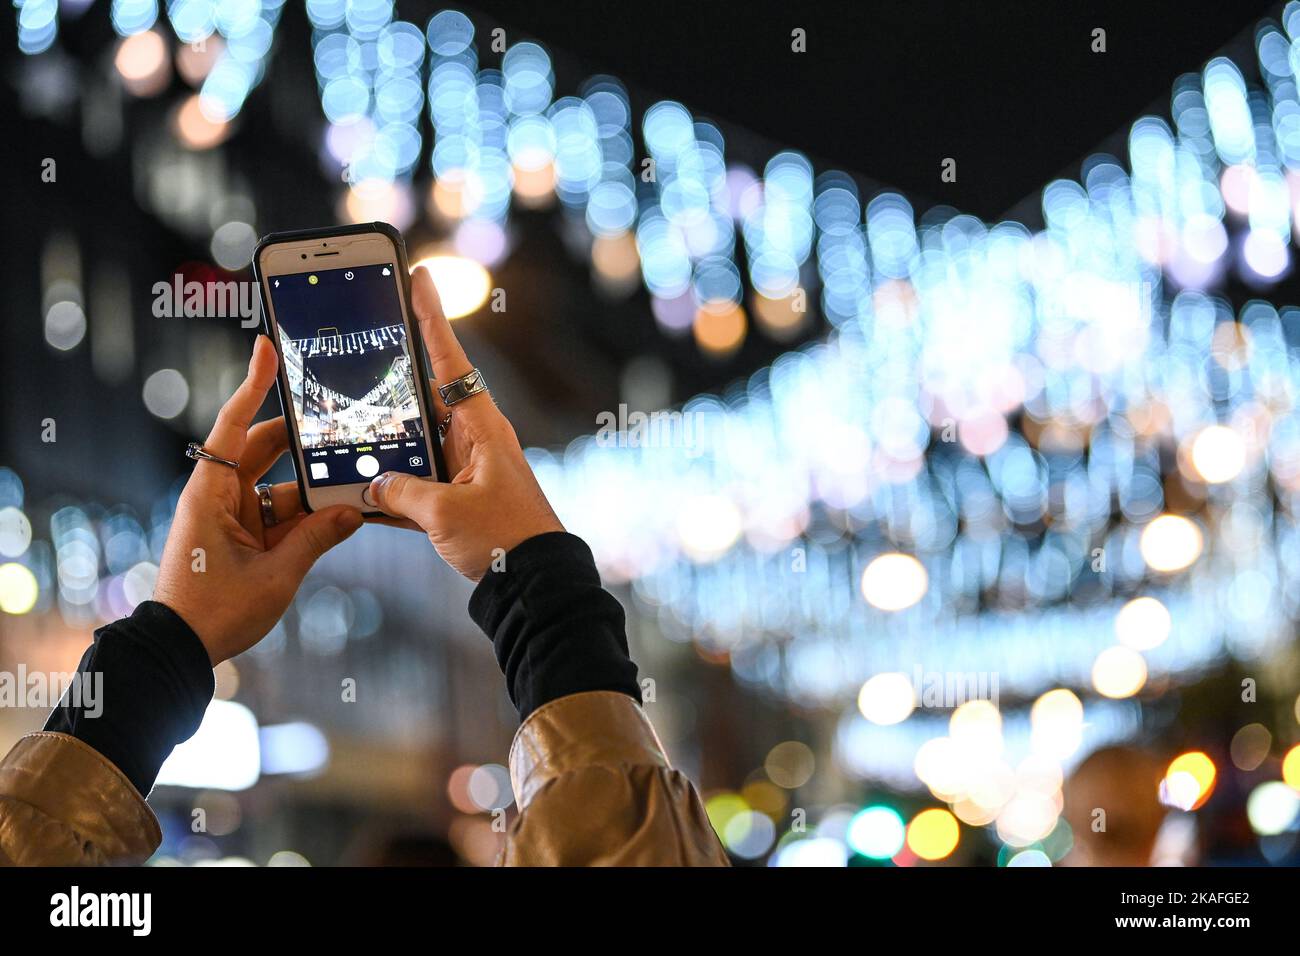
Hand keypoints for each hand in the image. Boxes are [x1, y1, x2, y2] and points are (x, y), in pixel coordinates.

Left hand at [153, 336, 363, 664]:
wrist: (180, 652)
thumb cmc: (214, 612)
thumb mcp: (276, 575)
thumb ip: (318, 538)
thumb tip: (353, 510)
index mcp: (211, 493)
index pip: (234, 426)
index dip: (253, 386)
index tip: (267, 349)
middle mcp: (219, 497)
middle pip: (263, 450)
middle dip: (302, 438)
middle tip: (338, 418)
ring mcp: (231, 518)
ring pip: (279, 486)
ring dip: (313, 486)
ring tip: (355, 477)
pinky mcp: (243, 539)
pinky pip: (281, 515)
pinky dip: (309, 515)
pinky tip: (344, 513)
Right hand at [366, 266, 563, 580]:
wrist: (533, 585)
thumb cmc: (505, 540)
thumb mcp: (445, 513)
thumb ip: (401, 492)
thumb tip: (372, 484)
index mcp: (481, 426)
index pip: (448, 360)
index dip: (430, 318)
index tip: (419, 276)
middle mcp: (474, 438)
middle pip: (425, 393)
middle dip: (394, 371)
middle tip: (365, 337)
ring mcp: (466, 467)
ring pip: (415, 439)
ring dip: (385, 437)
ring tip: (346, 418)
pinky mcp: (458, 498)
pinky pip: (416, 480)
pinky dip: (391, 485)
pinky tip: (359, 491)